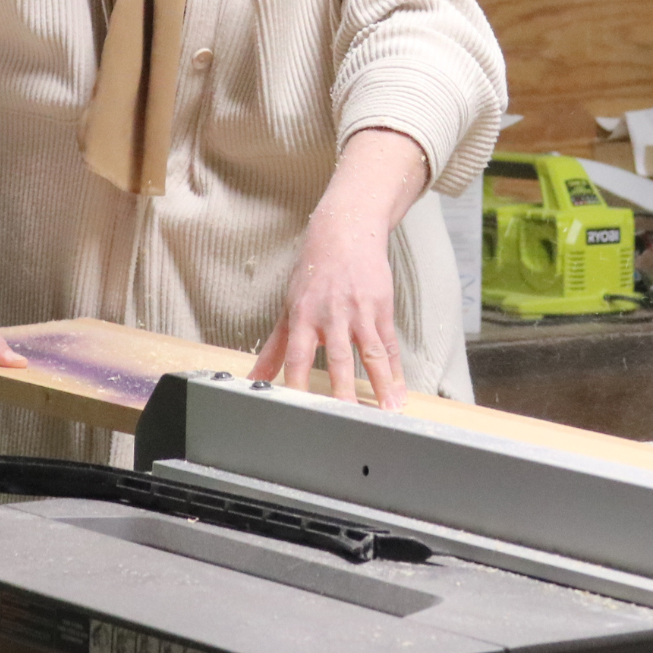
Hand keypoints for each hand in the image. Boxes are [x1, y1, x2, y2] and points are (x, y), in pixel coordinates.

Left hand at [250, 129, 427, 410]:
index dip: (298, 384)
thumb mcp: (289, 308)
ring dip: (380, 384)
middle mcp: (331, 315)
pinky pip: (389, 344)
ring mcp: (359, 312)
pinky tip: (398, 390)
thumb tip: (253, 378)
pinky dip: (395, 369)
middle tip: (348, 418)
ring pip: (370, 353)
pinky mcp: (381, 308)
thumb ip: (274, 348)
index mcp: (303, 317)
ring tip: (387, 410)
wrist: (346, 234)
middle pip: (338, 358)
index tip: (299, 412)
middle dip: (343, 390)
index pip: (298, 357)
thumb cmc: (313, 274)